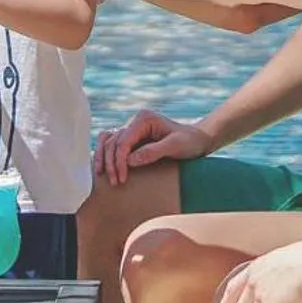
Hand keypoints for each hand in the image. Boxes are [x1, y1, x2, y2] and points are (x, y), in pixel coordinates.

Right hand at [95, 110, 210, 185]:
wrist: (198, 140)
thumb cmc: (190, 142)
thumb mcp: (175, 146)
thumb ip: (153, 152)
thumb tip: (129, 161)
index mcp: (144, 119)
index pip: (123, 141)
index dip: (119, 161)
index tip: (122, 179)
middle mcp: (135, 121)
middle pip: (113, 142)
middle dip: (111, 163)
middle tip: (115, 183)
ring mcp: (133, 129)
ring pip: (108, 141)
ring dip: (103, 157)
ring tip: (102, 175)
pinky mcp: (133, 137)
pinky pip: (112, 142)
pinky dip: (105, 153)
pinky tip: (103, 166)